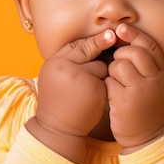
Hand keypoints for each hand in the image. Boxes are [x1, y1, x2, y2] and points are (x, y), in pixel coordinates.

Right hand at [27, 29, 115, 163]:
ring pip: (102, 65)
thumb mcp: (57, 75)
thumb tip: (96, 39)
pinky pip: (107, 79)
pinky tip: (95, 96)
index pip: (76, 44)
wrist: (57, 128)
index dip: (91, 41)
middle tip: (109, 46)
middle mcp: (65, 67)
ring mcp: (80, 78)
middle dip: (99, 51)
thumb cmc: (59, 100)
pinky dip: (104, 86)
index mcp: (54, 62)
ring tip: (89, 87)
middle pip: (90, 50)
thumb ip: (70, 59)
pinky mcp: (93, 89)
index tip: (108, 35)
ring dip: (101, 73)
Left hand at [105, 24, 163, 152]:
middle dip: (120, 53)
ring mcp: (139, 92)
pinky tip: (110, 93)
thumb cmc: (150, 109)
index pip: (150, 46)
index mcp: (162, 74)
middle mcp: (153, 81)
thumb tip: (130, 43)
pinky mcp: (124, 102)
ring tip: (115, 82)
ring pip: (118, 66)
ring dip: (111, 70)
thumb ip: (149, 67)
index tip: (120, 29)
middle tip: (116, 62)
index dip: (134, 35)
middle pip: (133, 53)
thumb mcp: (158, 86)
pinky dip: (106, 85)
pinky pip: (109, 82)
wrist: (150, 139)